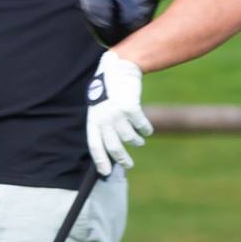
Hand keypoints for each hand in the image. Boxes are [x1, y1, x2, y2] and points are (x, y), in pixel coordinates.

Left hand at [85, 50, 148, 175]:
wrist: (118, 68)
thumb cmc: (108, 90)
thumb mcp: (99, 108)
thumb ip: (103, 125)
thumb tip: (111, 148)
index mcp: (93, 120)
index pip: (95, 146)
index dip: (100, 160)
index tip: (105, 173)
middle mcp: (104, 119)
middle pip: (113, 146)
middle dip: (122, 159)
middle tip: (128, 165)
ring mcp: (116, 114)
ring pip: (129, 138)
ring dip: (136, 141)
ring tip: (139, 142)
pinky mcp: (130, 108)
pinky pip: (141, 125)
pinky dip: (146, 129)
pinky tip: (147, 130)